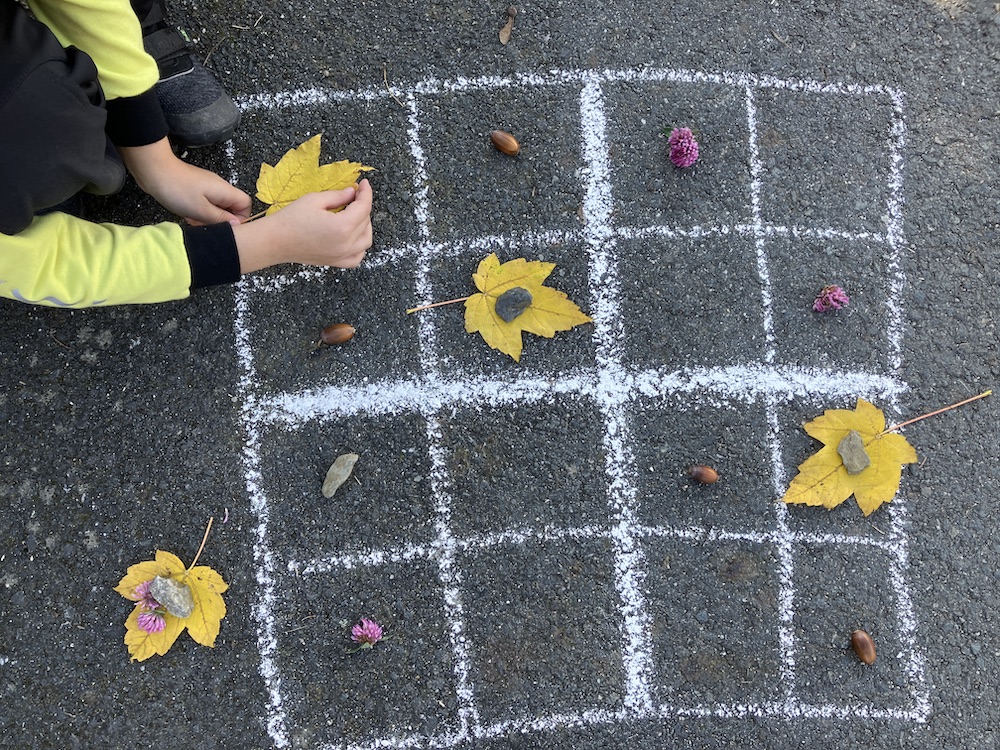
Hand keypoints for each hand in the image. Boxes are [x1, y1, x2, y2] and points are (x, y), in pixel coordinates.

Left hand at [119, 138, 250, 223]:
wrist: (154, 171)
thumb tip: (237, 225)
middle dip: (221, 220)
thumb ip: (221, 219)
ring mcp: (207, 187)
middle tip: (206, 225)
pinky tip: (187, 215)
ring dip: (208, 217)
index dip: (241, 218)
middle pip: (231, 207)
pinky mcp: (196, 188)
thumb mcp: (201, 210)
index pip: (246, 204)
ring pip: (217, 207)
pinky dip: (199, 212)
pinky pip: (205, 204)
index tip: (228, 227)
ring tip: (193, 220)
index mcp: (225, 190)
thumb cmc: (177, 189)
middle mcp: (219, 187)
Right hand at [232, 180, 372, 273]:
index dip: (366, 193)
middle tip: (354, 195)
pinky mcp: (336, 262)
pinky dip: (360, 246)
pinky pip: (357, 257)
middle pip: (365, 222)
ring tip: (355, 213)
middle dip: (363, 206)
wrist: (275, 241)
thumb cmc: (290, 219)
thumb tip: (353, 192)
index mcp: (342, 227)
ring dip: (365, 225)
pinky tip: (353, 236)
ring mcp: (342, 256)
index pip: (363, 207)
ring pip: (366, 240)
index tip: (364, 184)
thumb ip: (338, 196)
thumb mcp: (314, 200)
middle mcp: (346, 244)